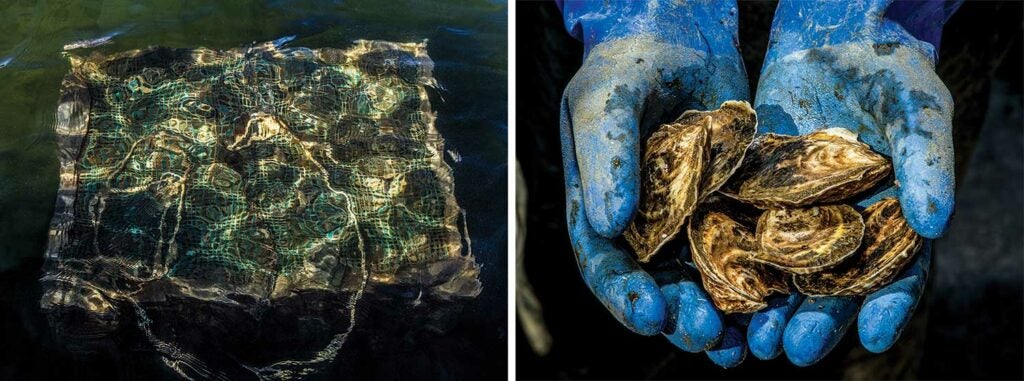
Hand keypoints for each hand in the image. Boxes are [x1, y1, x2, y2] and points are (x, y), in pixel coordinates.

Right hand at [557, 1, 751, 362]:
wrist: (680, 29)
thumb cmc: (629, 60)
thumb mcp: (606, 101)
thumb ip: (604, 159)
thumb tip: (605, 226)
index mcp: (598, 208)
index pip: (604, 265)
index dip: (626, 296)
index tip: (653, 316)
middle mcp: (642, 225)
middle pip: (656, 287)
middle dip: (679, 317)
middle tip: (708, 336)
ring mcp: (688, 218)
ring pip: (703, 281)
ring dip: (721, 315)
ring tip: (744, 345)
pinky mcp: (731, 204)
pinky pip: (745, 250)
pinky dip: (760, 279)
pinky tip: (782, 303)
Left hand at [746, 0, 955, 365]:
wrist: (830, 41)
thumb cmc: (888, 73)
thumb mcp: (916, 110)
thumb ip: (926, 163)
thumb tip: (934, 223)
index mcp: (890, 224)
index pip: (896, 275)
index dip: (887, 306)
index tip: (876, 336)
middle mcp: (840, 232)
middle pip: (829, 288)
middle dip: (813, 322)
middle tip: (792, 350)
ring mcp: (792, 219)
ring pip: (778, 276)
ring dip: (763, 311)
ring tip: (749, 339)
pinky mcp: (748, 199)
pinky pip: (734, 236)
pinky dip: (723, 265)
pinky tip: (708, 290)